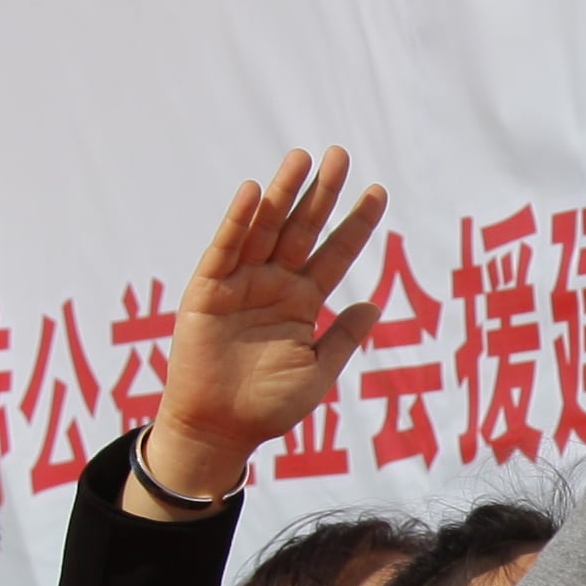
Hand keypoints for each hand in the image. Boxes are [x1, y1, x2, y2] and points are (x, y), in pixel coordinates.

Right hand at [146, 147, 391, 501]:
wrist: (219, 432)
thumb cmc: (267, 408)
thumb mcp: (317, 372)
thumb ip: (343, 337)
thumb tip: (376, 303)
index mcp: (302, 301)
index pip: (334, 253)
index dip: (356, 223)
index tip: (379, 191)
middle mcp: (273, 284)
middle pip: (302, 229)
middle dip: (321, 193)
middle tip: (340, 154)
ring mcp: (240, 284)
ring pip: (265, 229)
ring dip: (282, 194)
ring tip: (302, 158)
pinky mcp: (207, 292)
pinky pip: (224, 250)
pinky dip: (237, 221)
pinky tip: (254, 192)